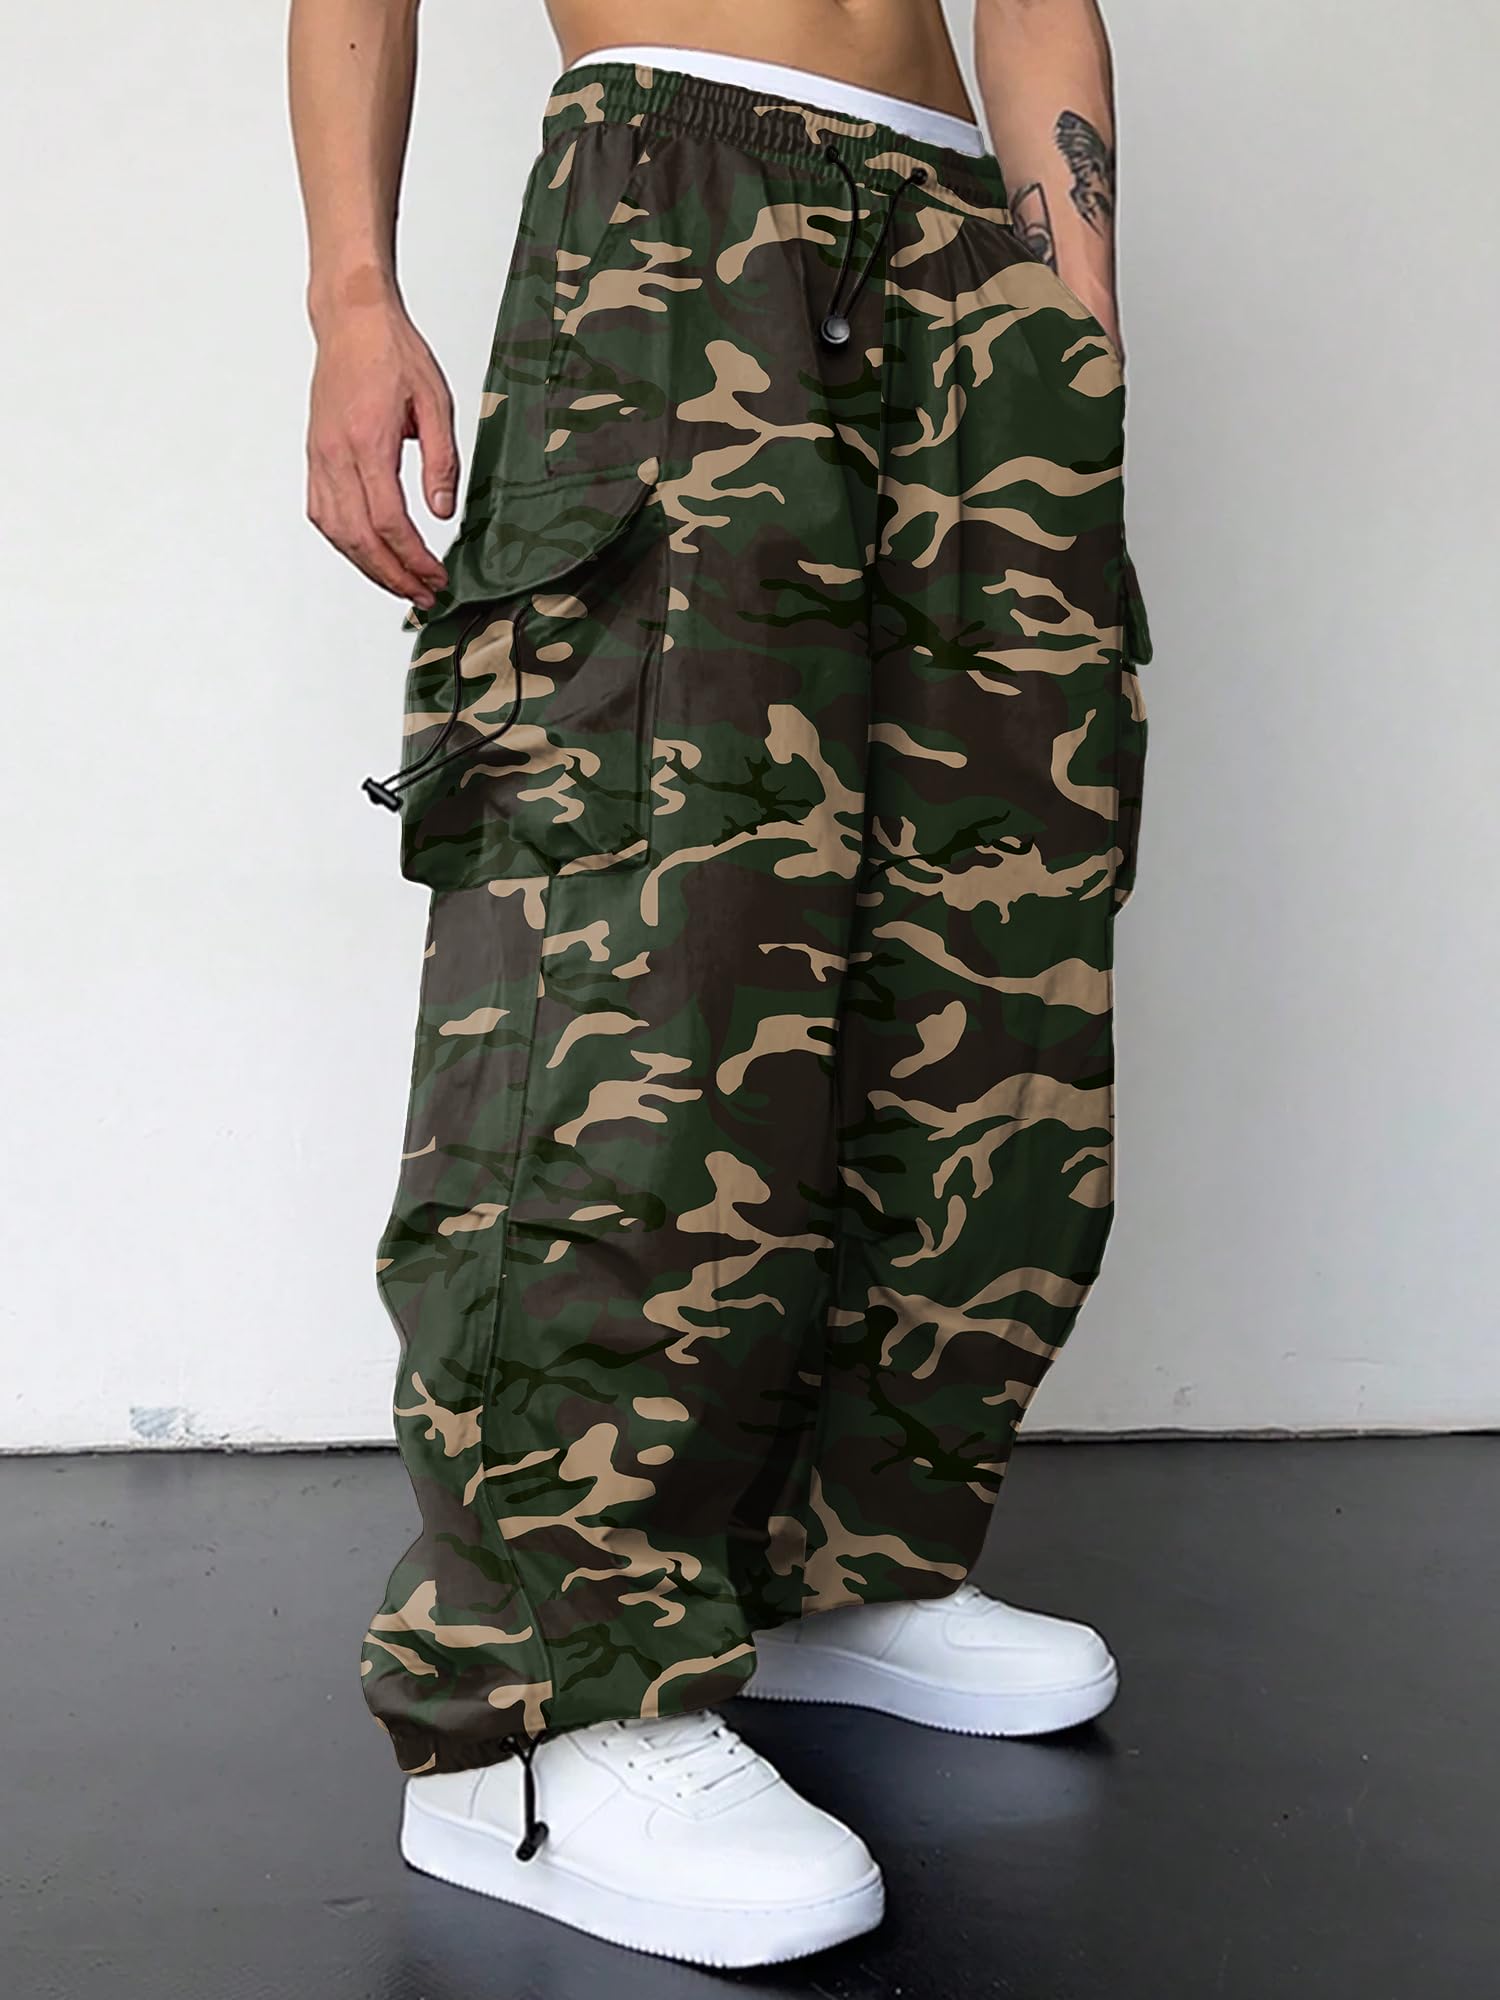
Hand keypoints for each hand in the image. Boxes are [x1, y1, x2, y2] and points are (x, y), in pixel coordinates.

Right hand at [306, 295, 457, 608]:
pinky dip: (345, 542)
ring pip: (336, 532)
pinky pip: (322, 513)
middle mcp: (336, 454)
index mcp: (368, 441)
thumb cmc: (393, 353)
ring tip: (400, 583)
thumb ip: (442, 461)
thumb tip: (442, 513)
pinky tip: (369, 553)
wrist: (351, 320)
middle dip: (392, 575)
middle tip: (423, 595)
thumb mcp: (435, 402)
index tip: (437, 577)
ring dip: (367, 566)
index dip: (413, 558)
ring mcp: (319, 456)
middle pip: (358, 537)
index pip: (388, 521)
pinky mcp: (315, 455)